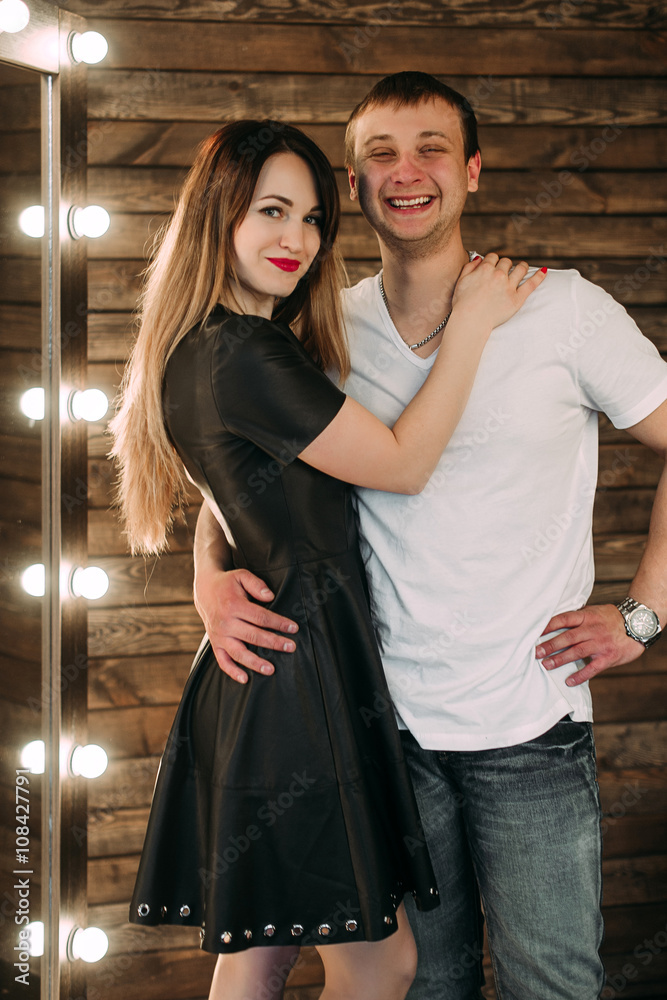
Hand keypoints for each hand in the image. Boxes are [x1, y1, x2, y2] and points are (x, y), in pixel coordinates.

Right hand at [193, 566, 297, 682]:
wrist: (204, 590)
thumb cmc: (227, 583)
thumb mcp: (241, 575)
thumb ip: (256, 584)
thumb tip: (270, 597)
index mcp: (234, 606)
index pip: (261, 617)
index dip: (278, 623)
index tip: (293, 628)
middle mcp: (226, 623)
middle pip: (253, 636)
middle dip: (274, 643)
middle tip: (291, 647)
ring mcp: (219, 635)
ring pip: (238, 653)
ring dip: (255, 663)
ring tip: (271, 670)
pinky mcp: (215, 643)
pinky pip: (222, 661)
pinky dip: (232, 671)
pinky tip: (245, 679)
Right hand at [452, 252, 546, 332]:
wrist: (470, 321)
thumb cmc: (462, 304)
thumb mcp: (461, 281)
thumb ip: (469, 267)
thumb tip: (479, 258)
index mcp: (484, 269)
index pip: (493, 257)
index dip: (493, 261)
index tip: (493, 266)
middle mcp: (498, 275)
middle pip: (506, 262)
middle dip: (505, 265)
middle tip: (504, 272)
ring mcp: (509, 286)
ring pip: (520, 269)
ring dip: (522, 266)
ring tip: (522, 267)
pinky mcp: (517, 298)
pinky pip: (531, 284)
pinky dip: (539, 277)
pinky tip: (544, 271)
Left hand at [535, 604, 643, 685]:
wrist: (638, 625)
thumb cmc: (611, 619)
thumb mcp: (594, 612)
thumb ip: (577, 618)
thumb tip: (554, 624)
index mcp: (586, 616)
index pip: (564, 619)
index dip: (549, 626)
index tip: (535, 632)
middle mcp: (592, 629)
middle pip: (568, 637)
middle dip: (550, 645)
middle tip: (536, 653)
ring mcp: (601, 644)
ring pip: (577, 652)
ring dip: (560, 659)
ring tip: (547, 665)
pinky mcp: (608, 657)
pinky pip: (592, 668)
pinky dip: (580, 675)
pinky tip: (569, 681)